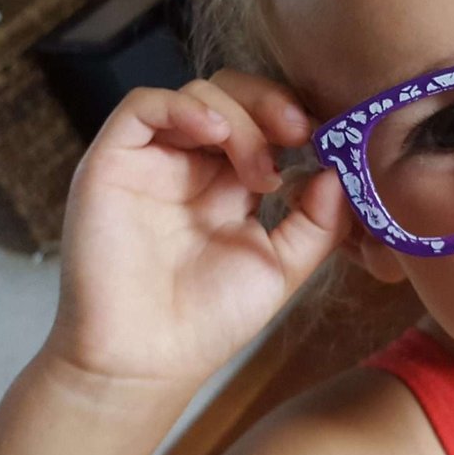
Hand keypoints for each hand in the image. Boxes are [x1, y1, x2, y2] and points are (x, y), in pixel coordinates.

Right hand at [45, 71, 350, 384]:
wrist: (145, 361)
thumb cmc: (208, 322)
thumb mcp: (281, 266)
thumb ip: (317, 221)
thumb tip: (340, 170)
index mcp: (230, 184)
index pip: (264, 122)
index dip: (295, 119)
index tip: (326, 138)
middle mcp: (191, 164)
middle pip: (233, 95)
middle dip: (271, 104)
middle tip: (299, 132)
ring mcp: (152, 159)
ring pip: (197, 93)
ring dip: (239, 116)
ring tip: (258, 168)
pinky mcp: (113, 160)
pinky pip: (143, 106)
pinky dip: (184, 106)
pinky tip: (214, 132)